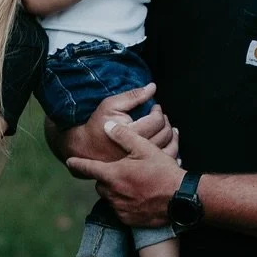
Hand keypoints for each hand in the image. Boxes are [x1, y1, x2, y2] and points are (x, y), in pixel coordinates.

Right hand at [63, 84, 178, 163]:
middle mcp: (138, 150)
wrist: (85, 148)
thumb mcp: (110, 105)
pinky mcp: (140, 168)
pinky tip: (169, 144)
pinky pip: (163, 160)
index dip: (158, 112)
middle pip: (164, 135)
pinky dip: (170, 151)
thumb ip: (133, 96)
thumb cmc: (96, 125)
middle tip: (161, 117)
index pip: (156, 121)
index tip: (155, 108)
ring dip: (171, 136)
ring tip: (166, 128)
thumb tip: (152, 87)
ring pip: (167, 148)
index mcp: (132, 133)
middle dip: (166, 122)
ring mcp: (140, 161)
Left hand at [67, 114, 186, 227]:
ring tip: (134, 184)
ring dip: (116, 190)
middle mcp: (112, 193)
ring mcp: (119, 208)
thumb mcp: (144, 148)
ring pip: (110, 197)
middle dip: (107, 178)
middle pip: (100, 183)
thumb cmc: (162, 172)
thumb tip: (108, 126)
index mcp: (113, 175)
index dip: (78, 163)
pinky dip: (124, 204)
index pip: (88, 168)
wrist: (180, 198)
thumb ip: (124, 136)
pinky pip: (120, 210)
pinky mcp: (128, 219)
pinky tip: (139, 197)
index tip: (69, 161)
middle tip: (123, 171)